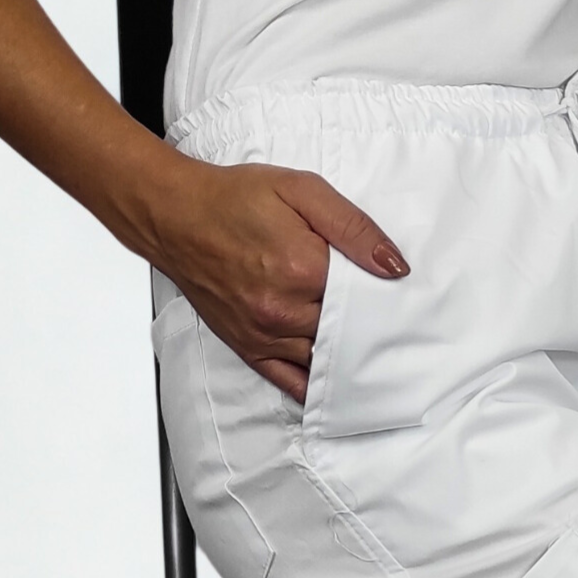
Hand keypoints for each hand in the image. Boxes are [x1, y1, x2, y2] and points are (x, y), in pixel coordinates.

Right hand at [155, 157, 408, 401]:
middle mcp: (285, 311)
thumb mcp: (301, 190)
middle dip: (369, 329)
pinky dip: (318, 387)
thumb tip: (395, 266)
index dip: (384, 298)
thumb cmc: (236, 199)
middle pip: (348, 334)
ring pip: (325, 361)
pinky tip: (339, 385)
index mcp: (303, 269)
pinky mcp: (251, 351)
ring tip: (374, 355)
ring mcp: (267, 336)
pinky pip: (293, 383)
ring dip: (349, 360)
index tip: (402, 301)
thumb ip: (351, 226)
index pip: (364, 298)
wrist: (175, 217)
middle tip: (394, 328)